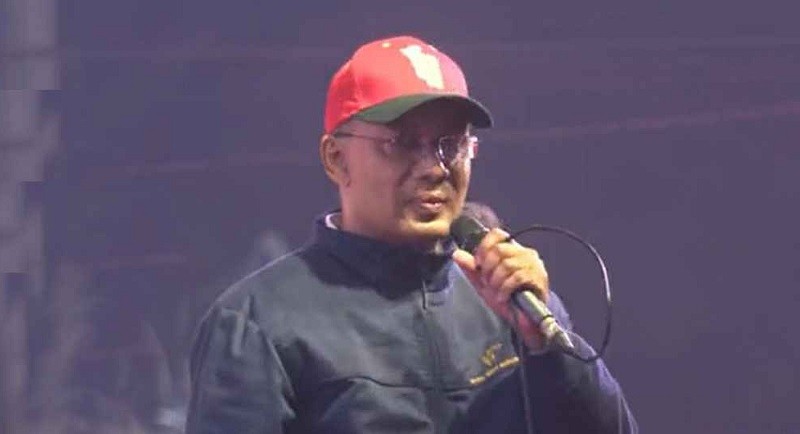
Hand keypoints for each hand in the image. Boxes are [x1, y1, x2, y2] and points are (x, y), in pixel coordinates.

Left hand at [452, 227, 549, 349]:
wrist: (523, 320)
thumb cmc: (506, 298)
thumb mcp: (484, 283)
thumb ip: (471, 268)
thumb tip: (456, 254)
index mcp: (512, 250)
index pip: (497, 234)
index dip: (483, 247)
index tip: (478, 264)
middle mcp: (525, 253)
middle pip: (499, 249)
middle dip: (488, 268)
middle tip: (488, 282)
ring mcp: (534, 265)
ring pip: (507, 264)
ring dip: (496, 281)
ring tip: (496, 291)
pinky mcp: (538, 278)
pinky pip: (517, 278)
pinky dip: (505, 289)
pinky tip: (503, 297)